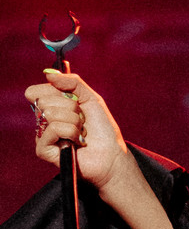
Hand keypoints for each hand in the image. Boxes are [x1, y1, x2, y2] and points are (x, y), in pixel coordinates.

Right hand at [25, 69, 132, 195]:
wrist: (111, 154)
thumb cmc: (102, 129)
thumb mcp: (90, 98)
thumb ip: (72, 82)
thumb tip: (49, 74)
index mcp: (51, 108)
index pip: (35, 91)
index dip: (54, 92)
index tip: (74, 101)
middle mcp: (43, 121)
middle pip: (44, 101)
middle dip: (71, 107)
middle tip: (82, 120)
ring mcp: (42, 136)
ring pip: (49, 114)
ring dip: (74, 121)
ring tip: (81, 132)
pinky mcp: (43, 150)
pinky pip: (52, 129)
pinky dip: (70, 132)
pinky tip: (76, 142)